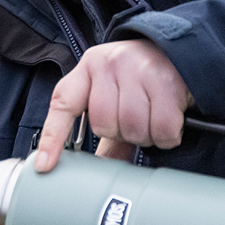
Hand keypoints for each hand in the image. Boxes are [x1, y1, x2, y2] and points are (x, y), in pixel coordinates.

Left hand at [34, 39, 190, 171]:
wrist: (179, 51)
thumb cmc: (141, 79)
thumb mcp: (116, 95)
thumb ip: (105, 131)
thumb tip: (97, 172)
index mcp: (89, 68)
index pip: (63, 104)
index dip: (52, 137)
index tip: (45, 165)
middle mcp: (110, 64)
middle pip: (104, 124)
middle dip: (122, 133)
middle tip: (136, 121)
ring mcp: (138, 69)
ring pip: (133, 128)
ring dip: (146, 135)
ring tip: (153, 117)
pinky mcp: (167, 80)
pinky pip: (162, 128)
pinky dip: (167, 136)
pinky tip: (170, 120)